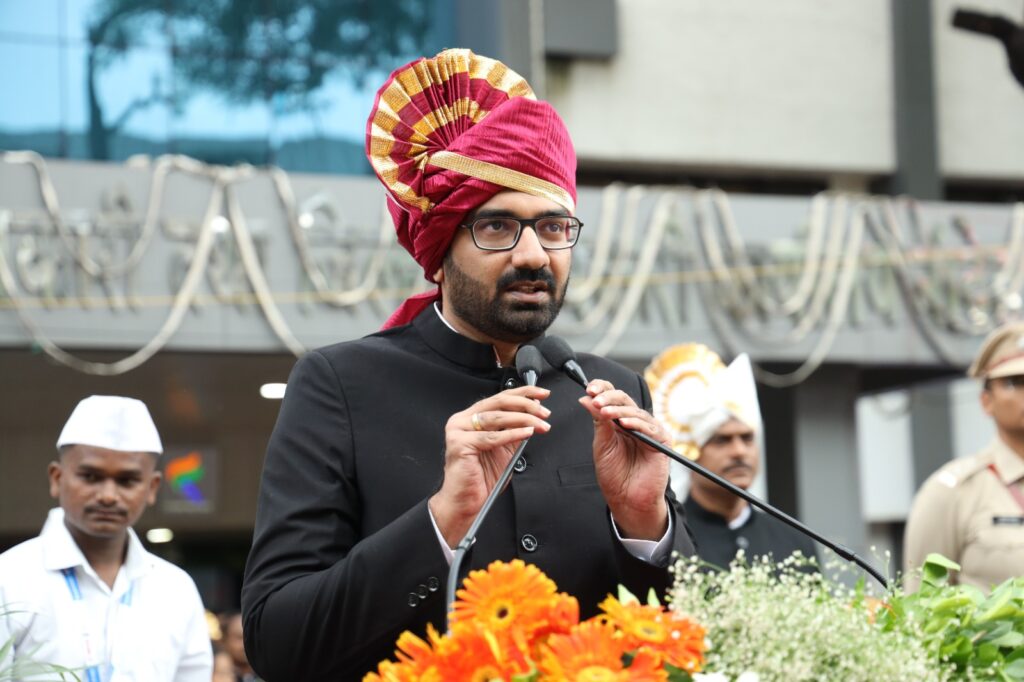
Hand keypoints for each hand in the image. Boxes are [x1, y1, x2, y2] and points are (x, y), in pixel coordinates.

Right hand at [429, 386, 550, 547]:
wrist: (466, 501)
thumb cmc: (481, 477)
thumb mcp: (505, 448)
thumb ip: (515, 430)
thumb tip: (533, 414)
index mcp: (471, 417)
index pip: (499, 398)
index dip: (523, 393)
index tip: (542, 394)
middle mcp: (463, 420)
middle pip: (498, 402)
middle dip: (526, 405)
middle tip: (544, 411)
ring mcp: (458, 430)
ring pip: (496, 418)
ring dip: (523, 419)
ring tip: (540, 424)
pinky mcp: (459, 444)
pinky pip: (491, 437)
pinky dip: (512, 434)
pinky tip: (526, 433)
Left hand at [579, 380, 669, 540]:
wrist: (626, 499)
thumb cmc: (614, 475)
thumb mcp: (602, 444)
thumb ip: (598, 421)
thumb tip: (585, 398)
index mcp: (619, 421)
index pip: (613, 397)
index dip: (602, 389)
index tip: (589, 388)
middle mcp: (635, 423)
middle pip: (624, 399)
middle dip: (608, 397)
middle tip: (595, 399)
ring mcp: (649, 431)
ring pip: (635, 411)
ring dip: (618, 409)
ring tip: (604, 412)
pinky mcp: (661, 441)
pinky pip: (650, 427)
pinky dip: (636, 423)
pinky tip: (624, 424)